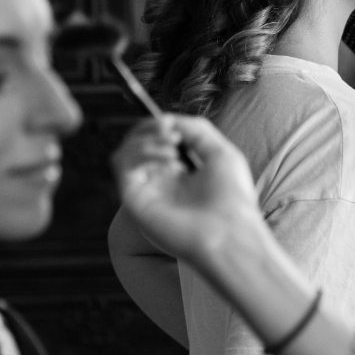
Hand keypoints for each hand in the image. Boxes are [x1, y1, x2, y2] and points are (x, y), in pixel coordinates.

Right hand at [112, 115, 265, 267]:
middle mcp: (159, 182)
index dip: (159, 125)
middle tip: (171, 131)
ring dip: (145, 139)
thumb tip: (167, 120)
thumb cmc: (232, 197)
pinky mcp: (134, 201)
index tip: (173, 124)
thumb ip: (195, 129)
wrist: (230, 234)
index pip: (155, 141)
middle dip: (149, 128)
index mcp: (180, 173)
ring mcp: (146, 192)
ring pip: (125, 152)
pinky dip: (141, 151)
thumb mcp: (220, 153)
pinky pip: (122, 165)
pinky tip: (168, 159)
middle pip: (136, 143)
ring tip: (173, 145)